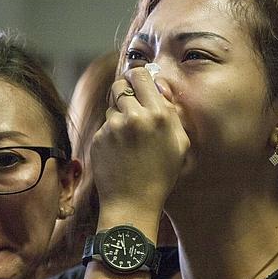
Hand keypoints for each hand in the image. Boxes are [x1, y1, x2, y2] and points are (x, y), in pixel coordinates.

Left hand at [90, 67, 189, 231]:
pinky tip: (119, 151)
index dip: (138, 75)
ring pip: (111, 106)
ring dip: (118, 115)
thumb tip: (159, 85)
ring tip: (128, 139)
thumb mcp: (179, 143)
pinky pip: (104, 125)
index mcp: (158, 115)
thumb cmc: (160, 174)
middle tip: (131, 105)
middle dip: (125, 91)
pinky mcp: (98, 138)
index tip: (138, 80)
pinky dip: (110, 133)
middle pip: (120, 85)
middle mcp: (134, 116)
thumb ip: (171, 111)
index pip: (140, 75)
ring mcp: (113, 127)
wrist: (132, 203)